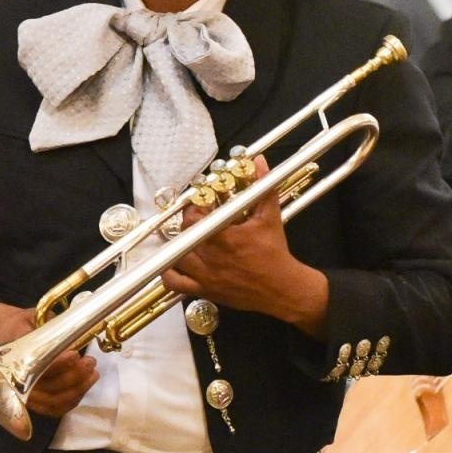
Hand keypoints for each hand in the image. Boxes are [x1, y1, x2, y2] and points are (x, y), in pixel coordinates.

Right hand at [0, 303, 97, 417]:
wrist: (5, 334)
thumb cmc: (22, 326)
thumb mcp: (33, 318)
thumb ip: (50, 326)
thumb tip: (74, 333)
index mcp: (13, 356)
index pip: (37, 366)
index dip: (59, 363)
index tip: (75, 355)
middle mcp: (15, 380)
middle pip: (49, 387)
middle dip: (75, 376)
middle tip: (90, 361)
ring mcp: (23, 394)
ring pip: (54, 400)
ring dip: (78, 389)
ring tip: (93, 373)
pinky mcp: (32, 402)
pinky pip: (54, 408)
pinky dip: (72, 401)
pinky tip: (85, 386)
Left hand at [159, 157, 329, 336]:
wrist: (282, 288)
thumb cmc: (275, 253)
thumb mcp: (270, 216)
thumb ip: (263, 187)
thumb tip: (259, 162)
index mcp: (224, 238)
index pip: (193, 219)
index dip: (194, 209)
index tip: (202, 206)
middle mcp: (211, 257)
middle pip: (184, 236)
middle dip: (189, 226)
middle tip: (198, 221)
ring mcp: (205, 276)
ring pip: (176, 258)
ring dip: (179, 246)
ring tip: (188, 239)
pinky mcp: (205, 290)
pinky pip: (175, 284)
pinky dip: (169, 274)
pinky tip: (174, 264)